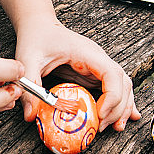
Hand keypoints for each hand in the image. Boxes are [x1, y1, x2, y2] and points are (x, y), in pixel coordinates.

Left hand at [14, 21, 140, 130]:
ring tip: (117, 127)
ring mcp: (97, 66)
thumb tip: (30, 115)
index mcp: (86, 53)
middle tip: (103, 127)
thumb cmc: (35, 39)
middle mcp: (97, 59)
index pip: (112, 74)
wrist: (38, 26)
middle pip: (122, 83)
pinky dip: (119, 103)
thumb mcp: (28, 61)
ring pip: (122, 86)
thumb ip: (30, 87)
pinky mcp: (93, 73)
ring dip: (123, 107)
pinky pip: (112, 88)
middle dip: (118, 107)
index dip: (112, 96)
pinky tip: (125, 117)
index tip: (100, 114)